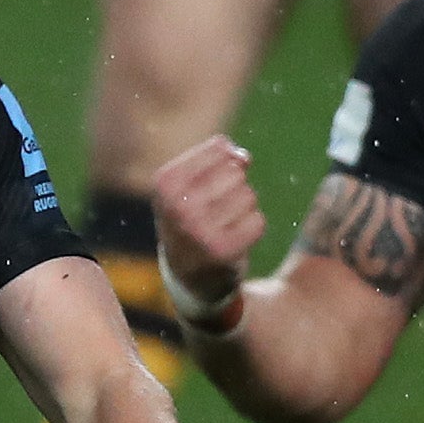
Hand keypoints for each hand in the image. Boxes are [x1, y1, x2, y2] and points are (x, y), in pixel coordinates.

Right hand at [147, 135, 262, 317]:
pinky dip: (252, 228)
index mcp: (165, 182)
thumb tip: (244, 158)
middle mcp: (177, 205)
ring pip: (249, 196)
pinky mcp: (222, 251)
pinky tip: (235, 239)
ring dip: (244, 208)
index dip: (226, 162)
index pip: (220, 147)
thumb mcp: (192, 184)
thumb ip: (220, 160)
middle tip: (217, 209)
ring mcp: (198, 230)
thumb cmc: (193, 218)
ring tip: (225, 224)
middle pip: (235, 172)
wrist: (188, 275)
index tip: (209, 184)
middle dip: (234, 187)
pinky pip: (258, 221)